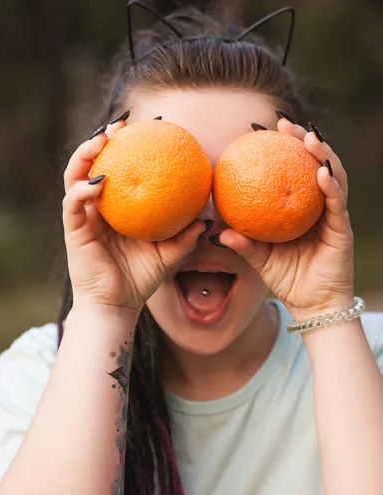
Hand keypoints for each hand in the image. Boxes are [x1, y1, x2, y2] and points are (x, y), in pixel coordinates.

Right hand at [63, 119, 206, 314]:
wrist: (116, 306)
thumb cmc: (140, 279)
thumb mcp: (168, 255)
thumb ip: (185, 237)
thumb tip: (209, 218)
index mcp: (117, 209)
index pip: (119, 169)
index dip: (128, 147)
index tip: (148, 128)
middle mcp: (97, 207)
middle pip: (93, 164)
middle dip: (102, 139)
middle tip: (121, 123)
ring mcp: (83, 217)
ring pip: (75, 176)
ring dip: (85, 154)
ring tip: (103, 139)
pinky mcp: (73, 229)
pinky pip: (73, 203)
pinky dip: (82, 190)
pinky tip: (99, 182)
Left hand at [217, 118, 353, 319]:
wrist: (312, 305)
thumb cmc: (287, 279)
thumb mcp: (260, 259)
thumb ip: (244, 244)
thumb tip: (216, 232)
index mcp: (300, 209)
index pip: (294, 171)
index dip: (284, 149)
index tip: (265, 130)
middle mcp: (319, 207)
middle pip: (315, 164)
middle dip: (304, 140)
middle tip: (285, 123)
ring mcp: (333, 216)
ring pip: (333, 176)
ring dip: (323, 154)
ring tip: (309, 138)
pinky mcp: (342, 230)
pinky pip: (338, 204)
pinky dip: (331, 187)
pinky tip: (321, 173)